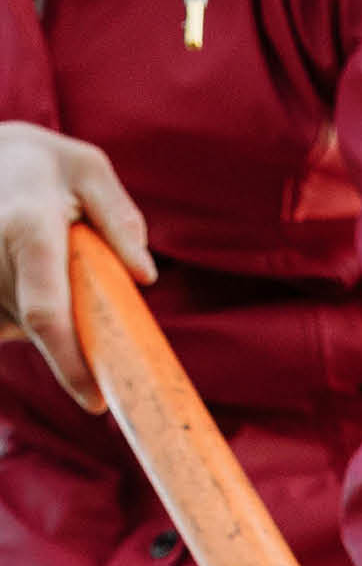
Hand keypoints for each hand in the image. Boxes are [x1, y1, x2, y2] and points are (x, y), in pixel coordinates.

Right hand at [0, 123, 155, 411]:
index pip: (45, 314)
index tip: (96, 401)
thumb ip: (120, 218)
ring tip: (45, 259)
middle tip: (89, 300)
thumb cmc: (40, 164)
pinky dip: (24, 312)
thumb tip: (144, 276)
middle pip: (36, 327)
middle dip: (71, 333)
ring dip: (44, 314)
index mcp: (26, 228)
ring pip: (19, 326)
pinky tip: (23, 267)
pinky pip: (5, 321)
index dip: (69, 365)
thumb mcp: (87, 169)